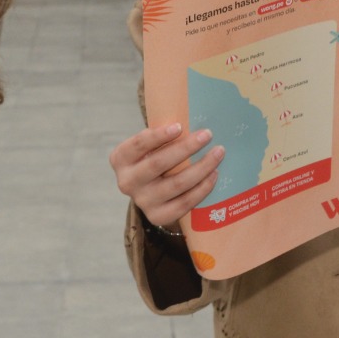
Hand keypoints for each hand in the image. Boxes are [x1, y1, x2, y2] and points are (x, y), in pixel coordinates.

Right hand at [109, 123, 223, 229]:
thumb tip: (192, 121)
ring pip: (176, 183)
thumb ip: (162, 136)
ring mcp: (142, 201)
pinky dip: (202, 188)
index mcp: (120, 159)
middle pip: (158, 163)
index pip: (138, 144)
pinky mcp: (158, 216)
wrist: (151, 193)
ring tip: (218, 153)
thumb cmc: (154, 158)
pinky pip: (185, 202)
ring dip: (201, 167)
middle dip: (186, 148)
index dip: (159, 136)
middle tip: (207, 135)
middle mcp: (127, 182)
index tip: (180, 126)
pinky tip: (214, 174)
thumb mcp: (149, 146)